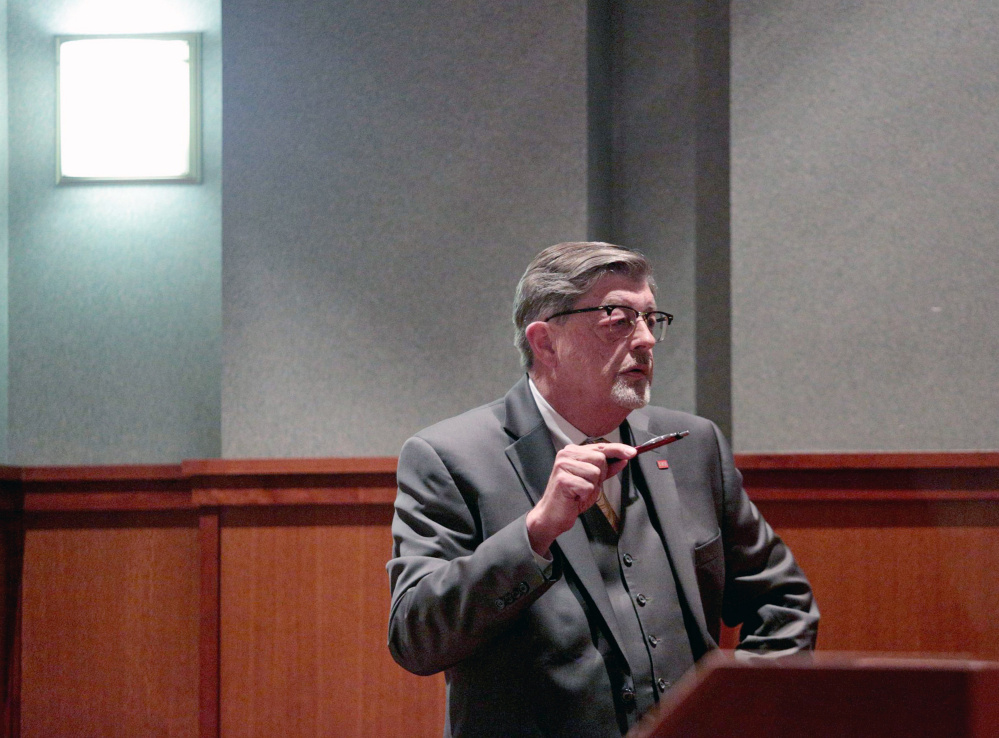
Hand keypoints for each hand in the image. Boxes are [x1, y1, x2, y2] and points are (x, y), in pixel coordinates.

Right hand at [525, 441, 635, 555]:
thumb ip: (607, 470)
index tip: (633, 452)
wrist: (553, 515)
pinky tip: (575, 497)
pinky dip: (585, 495)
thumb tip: (623, 459)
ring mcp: (563, 465)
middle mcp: (567, 454)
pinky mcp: (563, 479)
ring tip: (579, 491)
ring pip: (595, 472)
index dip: (618, 449)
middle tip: (586, 485)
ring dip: (592, 486)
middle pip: (600, 459)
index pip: (601, 447)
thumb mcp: (594, 482)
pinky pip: (588, 487)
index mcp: (574, 452)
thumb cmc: (572, 498)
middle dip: (600, 476)